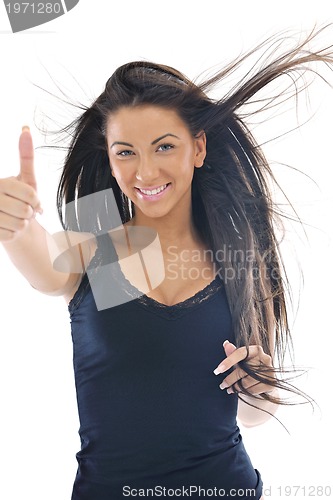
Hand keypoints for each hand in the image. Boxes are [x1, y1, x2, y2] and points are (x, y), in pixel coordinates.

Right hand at [0, 127, 42, 241]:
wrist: (6, 220)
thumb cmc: (17, 197)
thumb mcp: (24, 177)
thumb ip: (26, 156)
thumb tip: (26, 129)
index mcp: (0, 182)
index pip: (30, 194)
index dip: (37, 201)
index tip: (35, 202)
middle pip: (25, 211)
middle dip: (29, 213)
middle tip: (24, 212)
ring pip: (19, 225)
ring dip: (22, 224)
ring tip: (15, 218)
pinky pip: (11, 235)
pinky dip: (14, 234)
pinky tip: (7, 227)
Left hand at [213, 340, 273, 395]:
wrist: (265, 380)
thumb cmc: (250, 367)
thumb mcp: (242, 359)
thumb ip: (233, 353)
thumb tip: (226, 344)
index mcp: (256, 349)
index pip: (240, 353)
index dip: (228, 361)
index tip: (217, 370)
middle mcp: (265, 358)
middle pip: (242, 371)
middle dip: (230, 379)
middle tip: (222, 385)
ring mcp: (270, 371)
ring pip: (246, 382)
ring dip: (236, 387)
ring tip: (231, 388)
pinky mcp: (271, 383)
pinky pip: (253, 390)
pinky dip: (244, 392)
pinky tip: (241, 391)